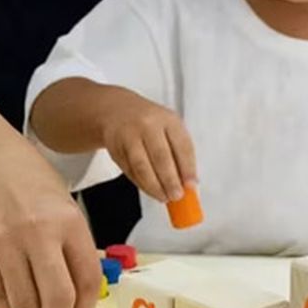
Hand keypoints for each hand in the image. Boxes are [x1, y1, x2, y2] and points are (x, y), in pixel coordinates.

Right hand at [0, 134, 100, 307]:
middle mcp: (38, 233)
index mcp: (68, 220)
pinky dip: (6, 304)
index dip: (85, 307)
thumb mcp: (63, 203)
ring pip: (23, 307)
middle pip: (57, 302)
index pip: (87, 281)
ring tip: (31, 307)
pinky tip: (11, 293)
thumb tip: (77, 292)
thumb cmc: (24, 175)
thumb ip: (72, 245)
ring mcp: (4, 242)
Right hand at [98, 89, 197, 205]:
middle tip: (176, 196)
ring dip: (154, 186)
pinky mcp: (115, 148)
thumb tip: (188, 182)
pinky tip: (150, 189)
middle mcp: (148, 125)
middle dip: (170, 180)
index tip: (191, 185)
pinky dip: (141, 184)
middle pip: (161, 156)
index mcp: (168, 120)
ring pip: (142, 166)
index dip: (188, 168)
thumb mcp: (169, 127)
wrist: (117, 110)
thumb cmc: (149, 122)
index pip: (181, 145)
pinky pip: (130, 170)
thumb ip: (180, 152)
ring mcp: (129, 135)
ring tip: (163, 197)